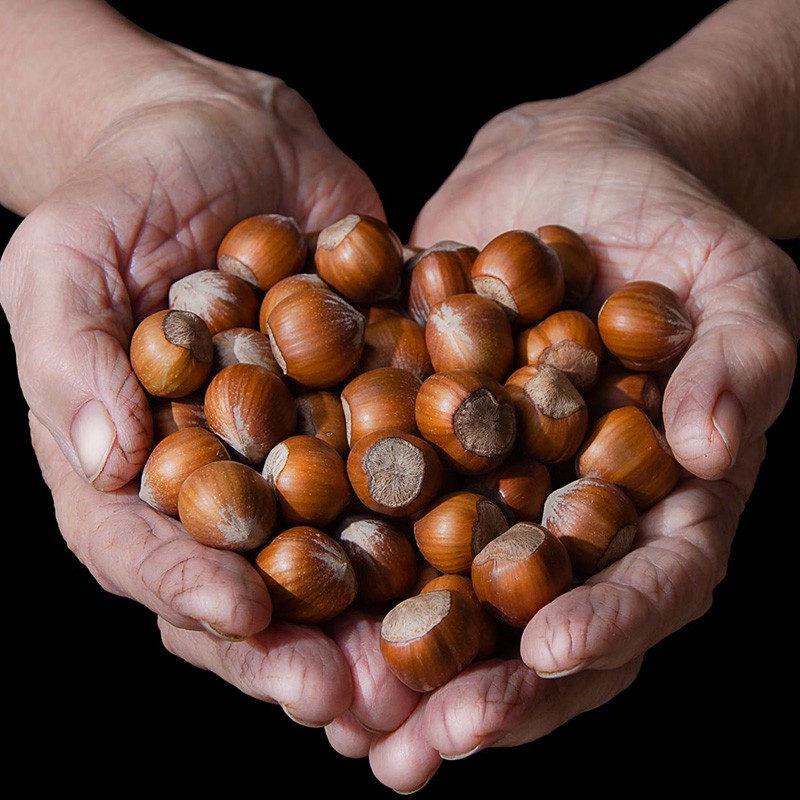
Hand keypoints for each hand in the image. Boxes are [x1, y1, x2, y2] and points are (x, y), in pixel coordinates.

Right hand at [0, 34, 382, 723]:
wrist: (223, 135)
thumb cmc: (122, 194)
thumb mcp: (64, 262)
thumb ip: (72, 362)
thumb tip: (104, 462)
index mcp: (133, 466)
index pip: (146, 553)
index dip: (190, 595)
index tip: (247, 619)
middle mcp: (223, 478)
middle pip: (251, 580)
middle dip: (299, 644)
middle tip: (355, 698)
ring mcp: (300, 451)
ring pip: (337, 552)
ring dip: (380, 617)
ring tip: (425, 669)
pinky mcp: (369, 410)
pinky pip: (406, 471)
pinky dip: (443, 517)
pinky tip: (485, 556)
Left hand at [323, 90, 798, 790]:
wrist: (570, 173)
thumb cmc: (671, 221)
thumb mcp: (736, 279)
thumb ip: (743, 360)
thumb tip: (720, 447)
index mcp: (663, 494)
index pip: (650, 583)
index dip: (604, 626)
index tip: (544, 658)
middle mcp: (575, 509)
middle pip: (542, 621)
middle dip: (491, 691)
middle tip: (425, 747)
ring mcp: (496, 483)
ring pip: (456, 594)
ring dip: (406, 665)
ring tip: (349, 728)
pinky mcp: (425, 443)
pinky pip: (387, 512)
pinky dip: (350, 568)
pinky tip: (294, 608)